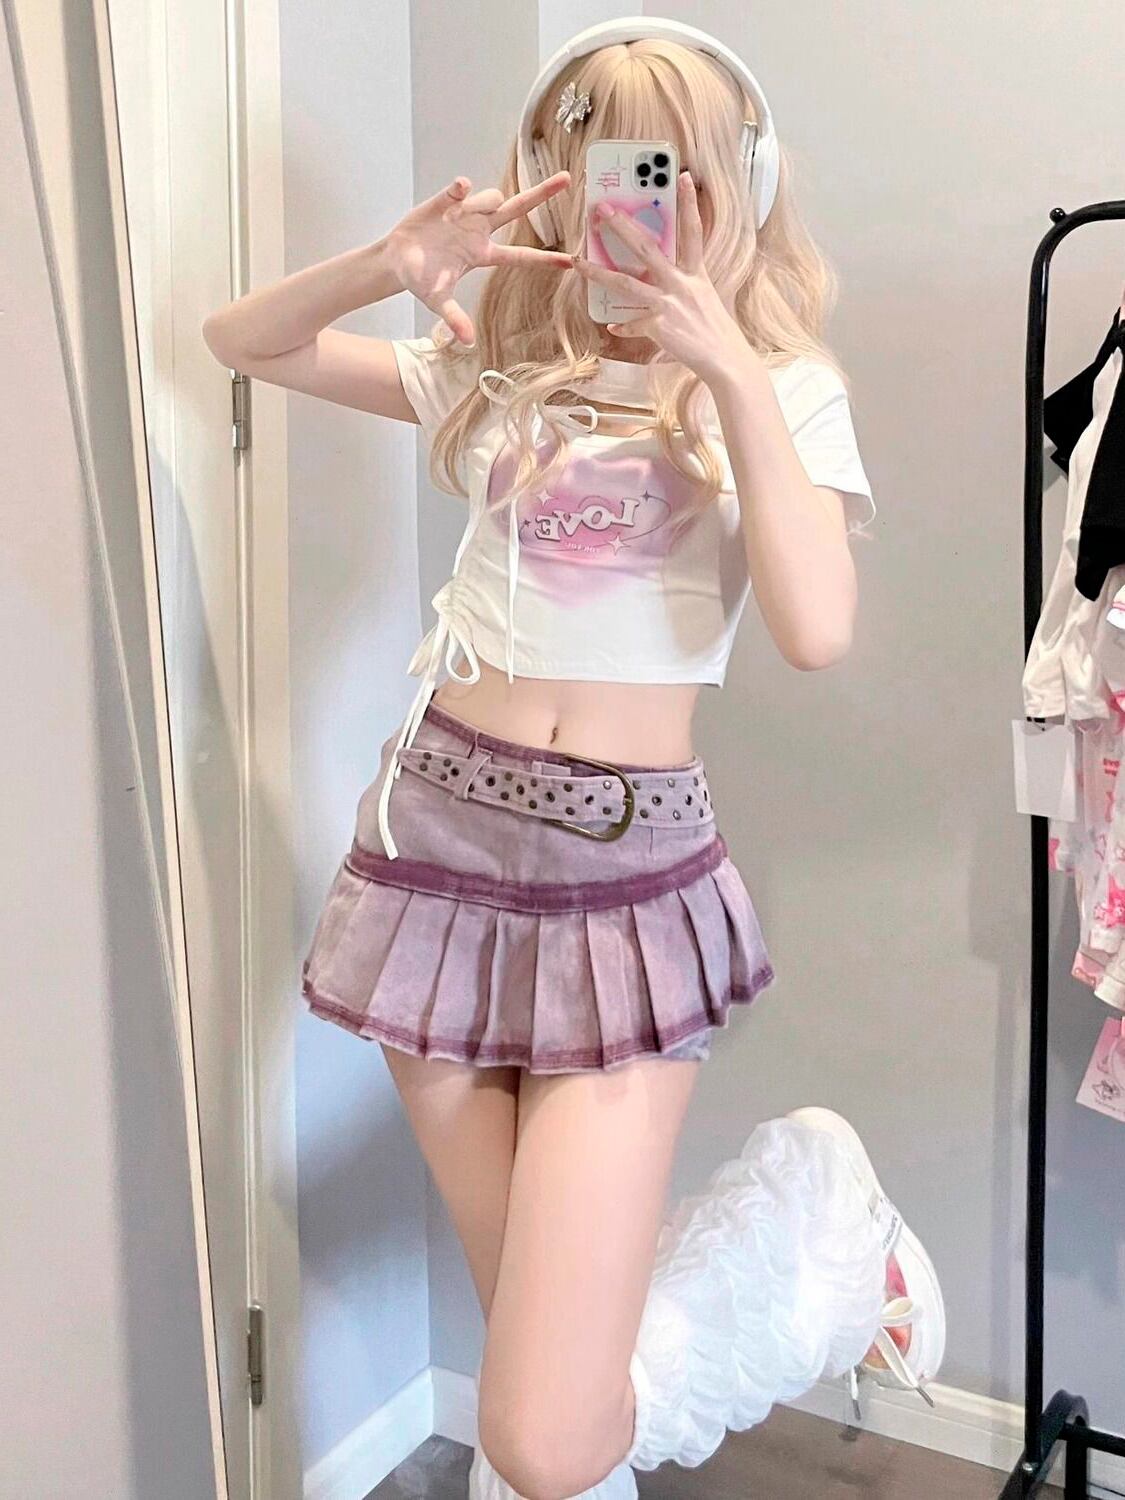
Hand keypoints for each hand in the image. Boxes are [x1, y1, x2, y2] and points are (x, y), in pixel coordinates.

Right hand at [385, 172, 573, 344]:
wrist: (396, 261)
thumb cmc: (421, 280)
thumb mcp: (438, 301)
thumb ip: (454, 318)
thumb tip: (467, 342)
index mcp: (482, 255)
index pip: (520, 257)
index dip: (544, 259)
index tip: (571, 261)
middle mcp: (480, 231)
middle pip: (517, 210)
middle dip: (541, 194)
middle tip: (566, 178)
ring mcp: (465, 213)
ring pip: (491, 198)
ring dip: (486, 202)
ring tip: (461, 216)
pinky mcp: (445, 201)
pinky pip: (461, 189)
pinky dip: (462, 187)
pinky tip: (459, 188)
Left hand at [573, 171, 752, 384]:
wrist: (725, 360)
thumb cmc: (716, 332)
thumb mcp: (705, 300)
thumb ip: (685, 286)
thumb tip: (665, 284)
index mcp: (696, 274)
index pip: (692, 232)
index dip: (688, 204)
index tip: (681, 177)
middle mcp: (681, 284)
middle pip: (647, 248)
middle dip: (623, 227)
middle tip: (603, 208)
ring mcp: (668, 304)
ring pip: (625, 283)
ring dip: (598, 272)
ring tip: (579, 261)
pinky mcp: (659, 326)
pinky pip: (633, 324)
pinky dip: (623, 326)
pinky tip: (612, 326)